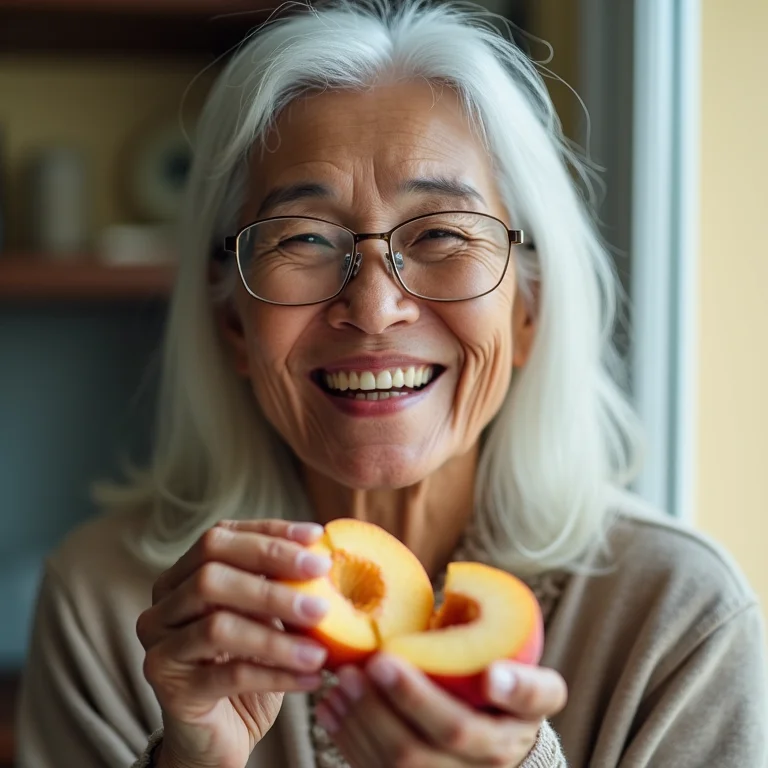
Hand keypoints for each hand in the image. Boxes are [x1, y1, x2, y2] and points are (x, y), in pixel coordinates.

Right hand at [136, 519, 331, 767]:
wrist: (218, 734)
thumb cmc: (247, 663)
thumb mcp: (265, 616)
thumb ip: (279, 583)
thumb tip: (325, 553)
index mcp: (182, 574)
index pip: (220, 537)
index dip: (269, 534)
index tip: (317, 538)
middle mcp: (162, 605)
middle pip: (212, 574)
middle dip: (273, 580)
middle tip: (322, 598)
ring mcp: (159, 646)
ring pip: (218, 627)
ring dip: (278, 638)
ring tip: (321, 651)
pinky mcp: (169, 688)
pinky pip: (228, 676)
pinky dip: (276, 675)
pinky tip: (311, 678)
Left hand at [315, 654, 566, 766]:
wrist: (481, 736)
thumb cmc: (484, 679)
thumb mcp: (497, 654)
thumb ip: (484, 629)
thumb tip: (453, 586)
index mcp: (527, 708)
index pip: (534, 697)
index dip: (516, 688)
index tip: (492, 674)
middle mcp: (501, 751)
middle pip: (455, 729)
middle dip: (411, 696)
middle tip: (376, 661)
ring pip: (410, 760)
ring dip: (369, 716)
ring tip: (344, 679)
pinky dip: (351, 739)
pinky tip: (332, 708)